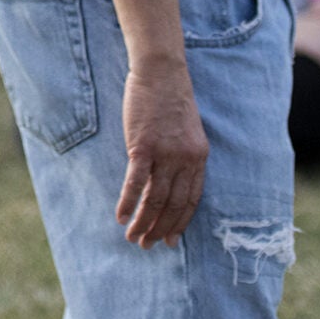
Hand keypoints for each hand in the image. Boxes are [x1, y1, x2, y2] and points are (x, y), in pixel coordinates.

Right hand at [117, 62, 207, 248]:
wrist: (161, 72)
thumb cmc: (170, 99)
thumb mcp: (187, 131)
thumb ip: (182, 156)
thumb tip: (168, 179)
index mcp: (199, 157)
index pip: (191, 199)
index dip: (180, 222)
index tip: (170, 239)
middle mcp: (186, 159)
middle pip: (173, 204)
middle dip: (160, 229)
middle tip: (147, 245)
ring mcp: (165, 153)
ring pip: (155, 199)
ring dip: (143, 222)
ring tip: (132, 237)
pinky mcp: (143, 146)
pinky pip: (136, 182)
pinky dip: (128, 202)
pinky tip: (120, 216)